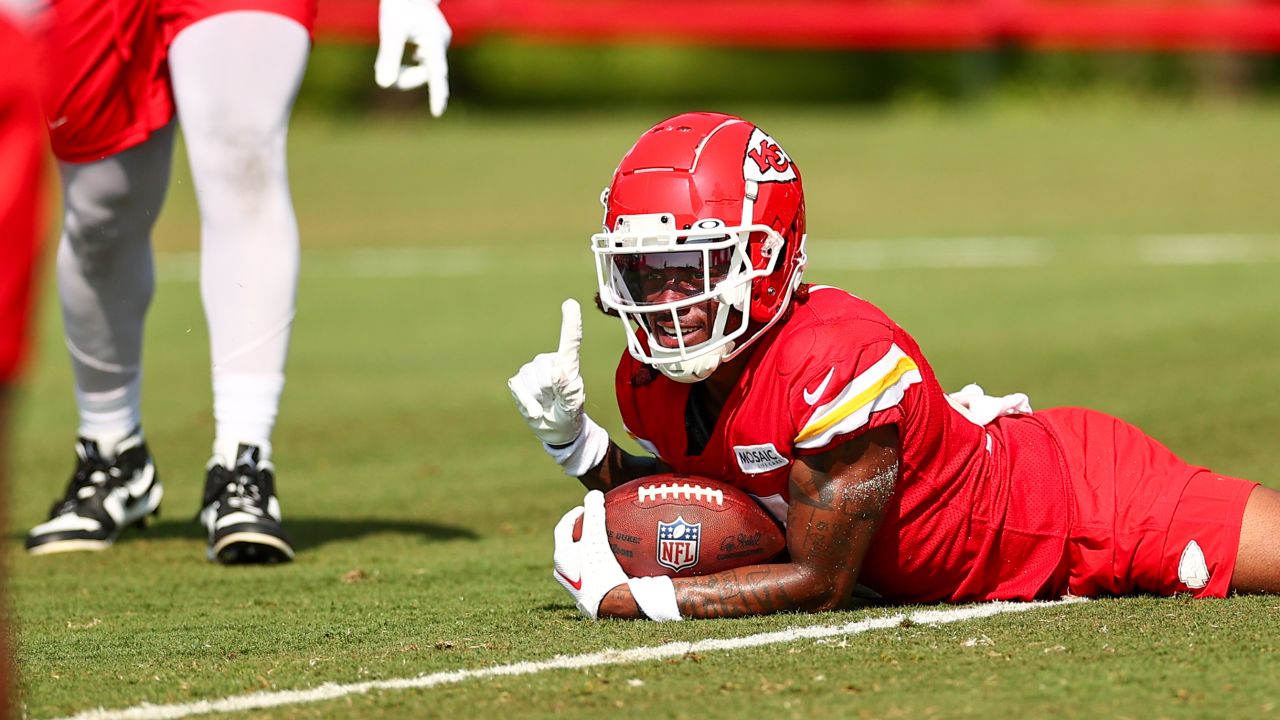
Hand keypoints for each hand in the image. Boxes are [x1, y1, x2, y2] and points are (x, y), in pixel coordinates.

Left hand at [374, 0, 451, 115]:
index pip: (437, 73)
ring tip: (388, 60)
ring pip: (423, 68)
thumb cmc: (399, 3)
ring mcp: (439, 42)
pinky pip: (423, 61)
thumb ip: (388, 57)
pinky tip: (402, 48)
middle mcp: (441, 43)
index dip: (437, 94)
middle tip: (384, 75)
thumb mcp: (390, 29)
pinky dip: (409, 63)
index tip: (437, 112)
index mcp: (435, 40)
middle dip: (405, 77)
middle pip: (426, 74)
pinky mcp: (434, 41)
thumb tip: (383, 85)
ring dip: (405, 69)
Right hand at [508, 299, 585, 446]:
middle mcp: (551, 362)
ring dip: (537, 397)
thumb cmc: (569, 415)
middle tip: (555, 401)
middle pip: (543, 369)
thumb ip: (567, 389)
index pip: (571, 341)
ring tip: (547, 404)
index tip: (570, 303)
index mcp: (569, 366)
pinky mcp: (519, 380)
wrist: (555, 430)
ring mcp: (533, 370)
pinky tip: (535, 408)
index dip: (570, 322)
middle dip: (548, 389)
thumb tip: (556, 372)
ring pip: (530, 378)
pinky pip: (517, 386)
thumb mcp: (573, 407)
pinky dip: (525, 402)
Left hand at [553, 490, 627, 618]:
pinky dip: (605, 562)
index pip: (562, 529)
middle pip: (571, 545)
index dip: (572, 515)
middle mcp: (565, 573)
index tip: (585, 508)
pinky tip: (622, 559)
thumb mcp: (596, 539)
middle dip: (583, 532)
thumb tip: (593, 493)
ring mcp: (578, 585)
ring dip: (593, 548)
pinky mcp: (591, 594)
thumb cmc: (600, 570)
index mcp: (561, 558)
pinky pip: (596, 572)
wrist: (610, 606)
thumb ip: (594, 515)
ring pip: (583, 560)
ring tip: (609, 539)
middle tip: (596, 522)